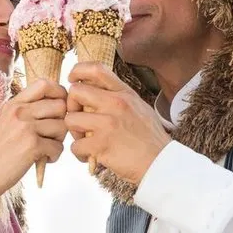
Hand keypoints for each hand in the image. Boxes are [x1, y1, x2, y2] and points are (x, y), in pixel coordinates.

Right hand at [0, 79, 67, 198]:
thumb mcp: (1, 122)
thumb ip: (21, 112)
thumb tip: (47, 105)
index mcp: (13, 104)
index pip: (44, 83)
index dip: (59, 94)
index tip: (58, 109)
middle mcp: (20, 112)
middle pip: (60, 105)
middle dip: (62, 121)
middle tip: (52, 135)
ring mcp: (26, 128)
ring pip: (62, 126)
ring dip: (59, 141)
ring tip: (46, 150)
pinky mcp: (32, 146)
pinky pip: (58, 147)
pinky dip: (54, 156)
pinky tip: (43, 160)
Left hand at [64, 62, 170, 184]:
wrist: (162, 163)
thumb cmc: (150, 138)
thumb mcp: (140, 107)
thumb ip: (119, 96)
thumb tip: (97, 89)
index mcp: (124, 93)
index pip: (96, 69)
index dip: (77, 71)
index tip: (72, 80)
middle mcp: (115, 104)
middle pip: (75, 92)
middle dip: (71, 106)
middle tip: (78, 119)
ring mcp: (108, 124)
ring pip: (71, 120)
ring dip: (74, 132)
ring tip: (85, 140)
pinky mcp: (101, 145)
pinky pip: (75, 146)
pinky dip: (80, 153)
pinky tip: (90, 156)